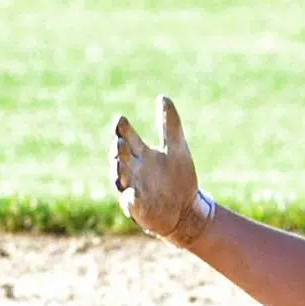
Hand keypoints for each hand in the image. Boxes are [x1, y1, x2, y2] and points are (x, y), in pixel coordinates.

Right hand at [113, 95, 214, 245]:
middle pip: (120, 157)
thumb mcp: (177, 148)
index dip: (123, 129)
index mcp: (141, 154)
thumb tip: (162, 96)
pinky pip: (131, 202)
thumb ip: (169, 124)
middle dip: (118, 150)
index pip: (128, 138)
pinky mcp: (139, 208)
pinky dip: (129, 198)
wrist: (186, 210)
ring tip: (120, 163)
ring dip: (119, 171)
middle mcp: (133, 170)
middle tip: (119, 141)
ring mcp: (134, 188)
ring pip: (120, 178)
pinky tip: (130, 194)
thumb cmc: (178, 178)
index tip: (121, 119)